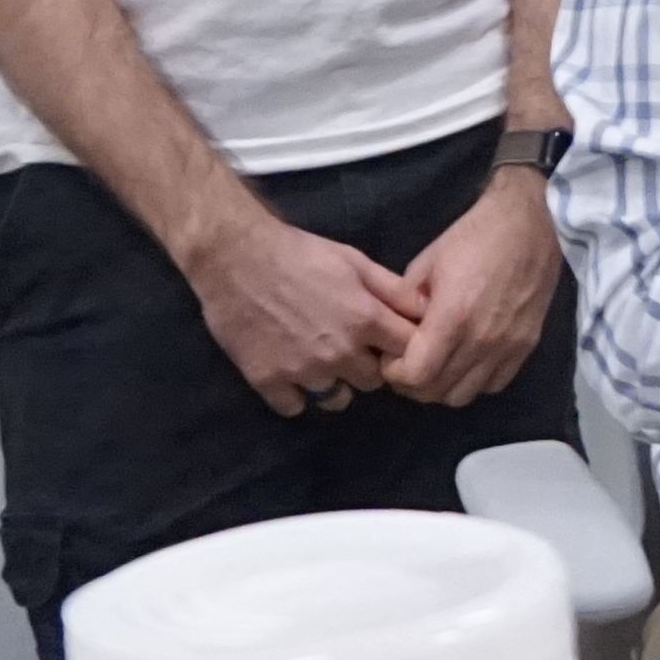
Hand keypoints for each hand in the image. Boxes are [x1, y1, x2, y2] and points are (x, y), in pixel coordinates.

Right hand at [184, 213, 427, 415]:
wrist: (234, 256)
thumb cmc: (298, 252)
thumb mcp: (354, 261)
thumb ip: (392, 290)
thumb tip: (426, 312)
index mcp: (365, 319)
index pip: (408, 353)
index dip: (400, 349)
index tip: (387, 342)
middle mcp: (339, 352)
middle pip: (374, 381)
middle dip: (368, 366)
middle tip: (349, 347)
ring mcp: (303, 370)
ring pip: (337, 399)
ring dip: (333, 384)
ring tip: (318, 359)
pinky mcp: (268, 381)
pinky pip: (295, 407)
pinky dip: (295, 395)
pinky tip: (290, 371)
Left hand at [388, 167, 559, 408]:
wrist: (530, 223)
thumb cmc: (474, 237)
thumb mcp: (426, 262)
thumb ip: (408, 302)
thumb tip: (397, 328)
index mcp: (452, 317)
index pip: (416, 375)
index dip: (395, 373)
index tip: (390, 357)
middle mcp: (482, 340)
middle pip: (437, 392)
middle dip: (414, 384)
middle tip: (408, 363)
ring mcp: (507, 346)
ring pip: (465, 395)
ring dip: (444, 387)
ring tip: (437, 365)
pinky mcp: (526, 345)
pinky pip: (494, 384)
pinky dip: (475, 381)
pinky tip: (467, 361)